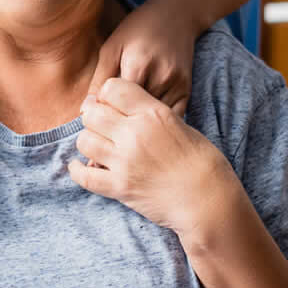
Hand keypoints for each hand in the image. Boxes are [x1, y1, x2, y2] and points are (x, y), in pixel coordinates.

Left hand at [69, 77, 234, 237]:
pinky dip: (78, 171)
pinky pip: (84, 176)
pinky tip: (80, 167)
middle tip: (102, 125)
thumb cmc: (201, 160)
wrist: (209, 200)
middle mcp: (134, 133)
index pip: (111, 87)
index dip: (108, 94)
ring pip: (84, 140)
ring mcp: (125, 161)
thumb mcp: (179, 123)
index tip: (111, 104)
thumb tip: (122, 106)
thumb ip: (149, 112)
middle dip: (94, 117)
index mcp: (152, 113)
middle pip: (92, 113)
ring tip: (98, 146)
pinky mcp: (120, 188)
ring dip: (89, 142)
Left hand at [86, 0, 198, 116]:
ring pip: (154, 119)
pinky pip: (172, 117)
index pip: (117, 104)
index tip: (101, 108)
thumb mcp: (112, 46)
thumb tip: (85, 110)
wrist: (177, 15)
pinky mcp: (187, 91)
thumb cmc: (138, 28)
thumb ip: (99, 79)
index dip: (106, 110)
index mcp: (138, 65)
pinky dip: (158, 121)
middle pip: (136, 114)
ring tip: (130, 115)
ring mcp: (176, 85)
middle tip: (113, 115)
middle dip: (122, 119)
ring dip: (141, 122)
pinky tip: (149, 115)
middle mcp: (160, 77)